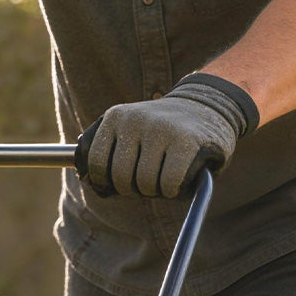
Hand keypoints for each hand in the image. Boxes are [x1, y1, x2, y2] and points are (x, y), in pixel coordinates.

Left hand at [80, 73, 257, 198]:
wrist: (208, 104)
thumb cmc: (164, 130)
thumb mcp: (131, 129)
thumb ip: (109, 149)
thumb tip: (87, 180)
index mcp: (115, 117)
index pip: (96, 164)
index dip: (108, 182)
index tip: (123, 181)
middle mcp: (135, 120)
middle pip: (121, 178)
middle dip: (135, 188)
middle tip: (149, 181)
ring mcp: (161, 129)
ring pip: (145, 183)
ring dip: (156, 191)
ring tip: (166, 177)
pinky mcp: (186, 141)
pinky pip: (168, 184)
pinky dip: (173, 191)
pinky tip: (180, 181)